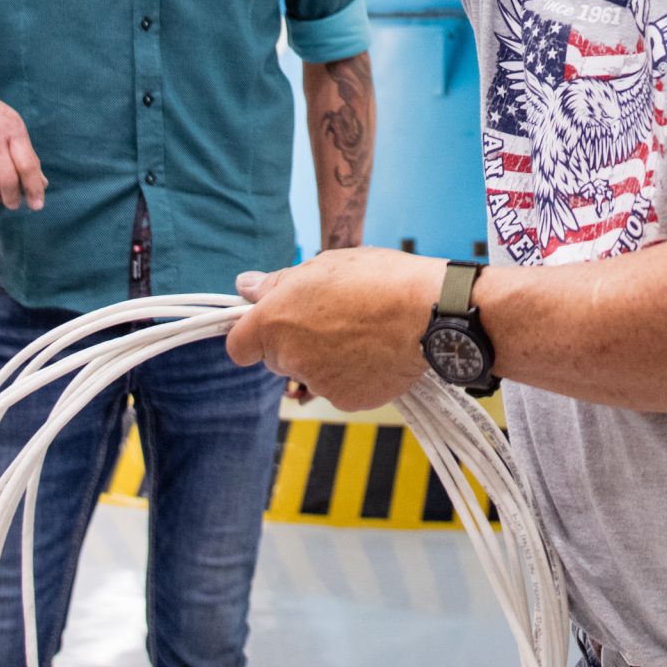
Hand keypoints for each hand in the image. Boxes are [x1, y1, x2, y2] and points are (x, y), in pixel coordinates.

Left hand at [225, 248, 446, 412]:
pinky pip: (339, 389)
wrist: (427, 313)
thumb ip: (278, 283)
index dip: (252, 335)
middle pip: (277, 359)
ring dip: (326, 359)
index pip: (239, 346)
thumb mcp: (323, 266)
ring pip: (311, 374)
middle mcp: (290, 356)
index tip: (271, 324)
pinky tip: (375, 352)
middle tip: (332, 317)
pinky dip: (352, 375)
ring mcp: (318, 383)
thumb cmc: (378, 280)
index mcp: (275, 321)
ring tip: (362, 332)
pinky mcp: (345, 401)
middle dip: (296, 343)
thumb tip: (245, 286)